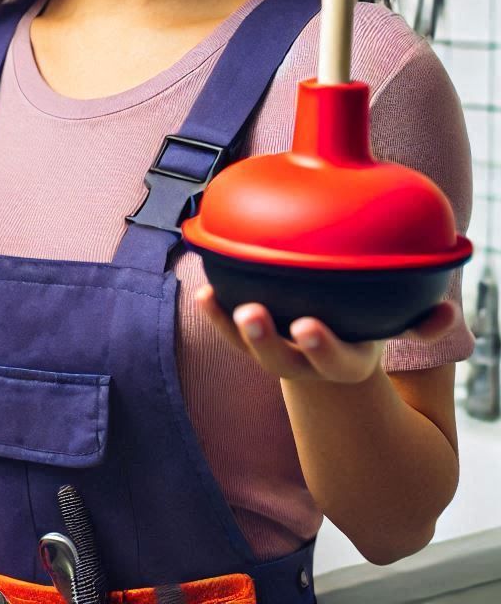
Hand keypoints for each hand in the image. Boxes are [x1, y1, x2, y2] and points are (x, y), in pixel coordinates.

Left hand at [196, 285, 458, 383]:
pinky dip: (215, 313)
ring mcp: (275, 353)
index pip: (334, 360)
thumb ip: (419, 320)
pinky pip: (227, 329)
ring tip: (215, 298)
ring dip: (231, 327)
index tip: (307, 325)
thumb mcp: (392, 325)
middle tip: (251, 314)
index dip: (320, 346)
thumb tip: (449, 311)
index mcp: (343, 362)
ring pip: (250, 348)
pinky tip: (203, 290)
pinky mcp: (250, 339)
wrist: (335, 350)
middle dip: (265, 341)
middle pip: (281, 361)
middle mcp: (304, 363)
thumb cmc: (367, 326)